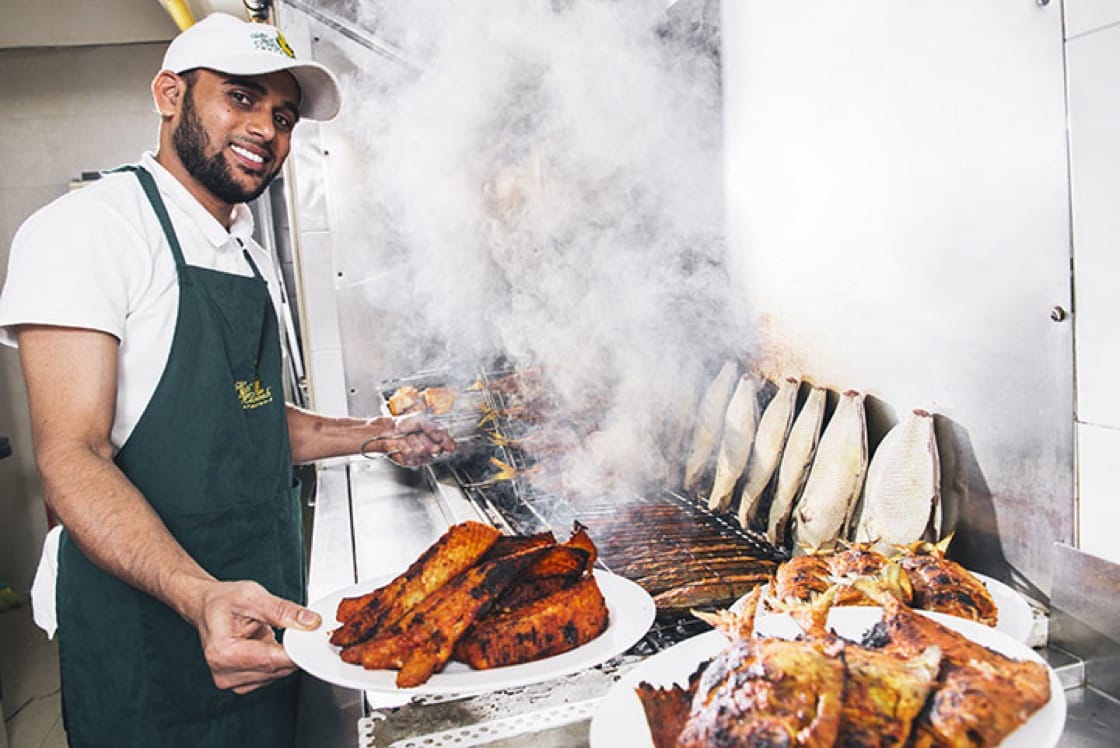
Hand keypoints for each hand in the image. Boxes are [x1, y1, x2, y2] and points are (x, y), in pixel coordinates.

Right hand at [192, 579, 320, 693]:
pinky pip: (271, 675)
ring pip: (277, 674)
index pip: (271, 661)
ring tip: (269, 632)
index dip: (296, 651)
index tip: (312, 640)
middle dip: (291, 649)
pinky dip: (275, 660)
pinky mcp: (241, 683)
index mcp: (223, 652)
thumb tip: (310, 622)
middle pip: (276, 669)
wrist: (206, 607)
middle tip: (294, 627)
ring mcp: (232, 681)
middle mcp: (224, 673)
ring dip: (281, 654)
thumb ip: (283, 611)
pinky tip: (266, 643)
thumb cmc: (223, 601)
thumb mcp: (253, 596)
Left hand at [367, 414, 456, 467]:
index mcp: (437, 439)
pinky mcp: (410, 462)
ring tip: (407, 437)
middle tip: (418, 434)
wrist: (386, 430)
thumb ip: (435, 429)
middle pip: (435, 449)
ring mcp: (421, 457)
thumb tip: (447, 440)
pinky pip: (410, 455)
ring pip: (422, 451)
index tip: (441, 438)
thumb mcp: (421, 420)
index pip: (449, 445)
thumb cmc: (404, 424)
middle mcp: (431, 450)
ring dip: (412, 441)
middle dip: (425, 439)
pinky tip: (401, 444)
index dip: (446, 442)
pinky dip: (404, 446)